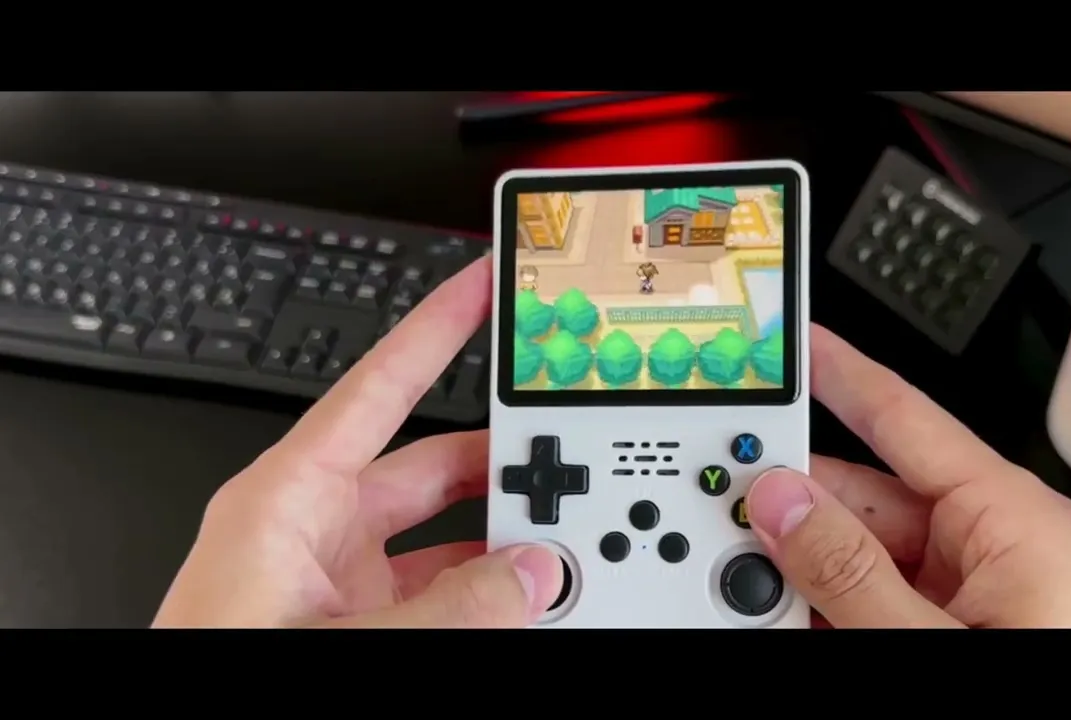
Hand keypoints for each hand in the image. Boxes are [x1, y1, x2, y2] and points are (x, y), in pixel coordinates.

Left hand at [152, 257, 562, 627]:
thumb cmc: (216, 665)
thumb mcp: (344, 637)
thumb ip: (451, 609)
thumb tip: (533, 574)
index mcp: (288, 498)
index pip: (378, 387)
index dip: (436, 327)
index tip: (484, 287)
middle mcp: (314, 529)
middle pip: (430, 465)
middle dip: (501, 461)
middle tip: (565, 458)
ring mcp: (337, 580)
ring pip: (444, 536)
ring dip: (502, 542)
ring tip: (560, 548)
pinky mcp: (356, 621)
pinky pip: (437, 588)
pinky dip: (484, 592)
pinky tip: (526, 600)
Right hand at [746, 325, 1070, 627]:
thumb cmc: (1048, 695)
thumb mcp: (928, 639)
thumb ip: (849, 572)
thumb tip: (783, 503)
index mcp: (1013, 521)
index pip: (908, 418)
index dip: (845, 375)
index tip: (794, 344)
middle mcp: (989, 549)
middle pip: (865, 494)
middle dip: (795, 497)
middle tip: (727, 491)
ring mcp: (963, 599)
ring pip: (853, 554)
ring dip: (794, 561)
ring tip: (736, 567)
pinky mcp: (938, 633)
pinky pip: (860, 598)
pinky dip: (812, 603)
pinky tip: (770, 608)